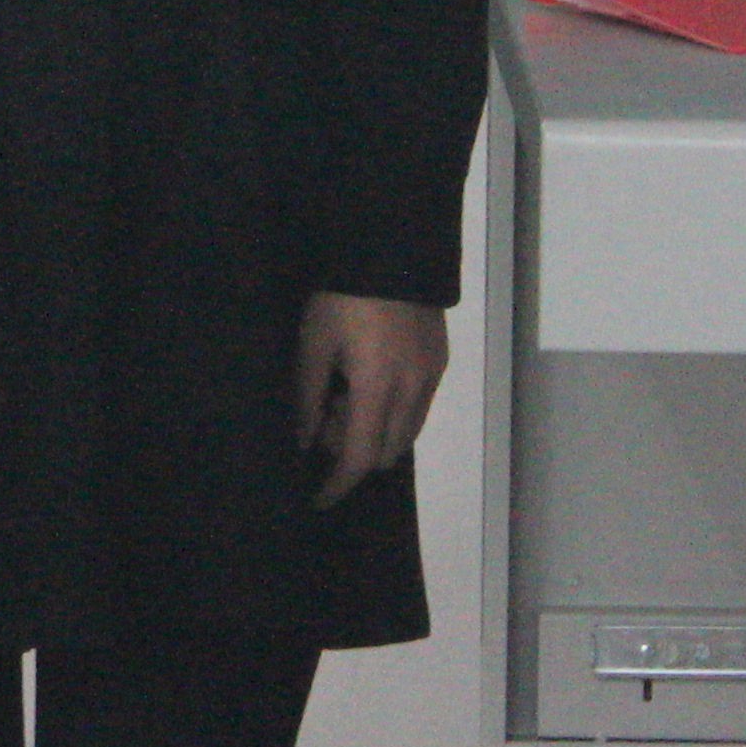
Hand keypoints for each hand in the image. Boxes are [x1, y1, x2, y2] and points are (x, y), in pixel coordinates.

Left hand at [295, 293, 448, 508]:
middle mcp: (414, 389)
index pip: (359, 457)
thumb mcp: (313, 344)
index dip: (338, 484)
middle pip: (386, 452)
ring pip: (405, 432)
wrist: (389, 246)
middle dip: (353, 451)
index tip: (318, 499)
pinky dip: (393, 410)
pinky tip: (369, 377)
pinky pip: (418, 406)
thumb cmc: (340, 296)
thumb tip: (305, 444)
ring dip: (375, 431)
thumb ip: (307, 399)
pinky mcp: (440, 359)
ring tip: (346, 390)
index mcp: (378, 387)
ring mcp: (432, 374)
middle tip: (325, 415)